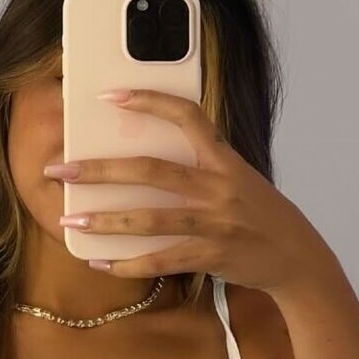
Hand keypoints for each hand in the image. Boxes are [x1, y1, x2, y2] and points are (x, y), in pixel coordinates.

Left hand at [52, 87, 336, 297]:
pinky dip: (128, 264)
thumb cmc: (260, 214)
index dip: (149, 101)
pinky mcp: (213, 256)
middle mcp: (220, 186)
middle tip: (61, 169)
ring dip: (106, 219)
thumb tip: (143, 159)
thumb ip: (201, 165)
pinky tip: (100, 262)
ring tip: (70, 218)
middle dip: (101, 169)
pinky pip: (162, 260)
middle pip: (152, 171)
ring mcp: (216, 223)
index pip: (188, 115)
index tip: (110, 95)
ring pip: (150, 219)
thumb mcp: (238, 178)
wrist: (297, 258)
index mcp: (225, 159)